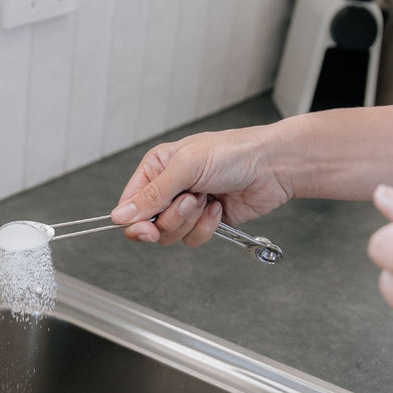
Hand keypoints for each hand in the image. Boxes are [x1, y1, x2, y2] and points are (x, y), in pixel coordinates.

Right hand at [109, 127, 291, 245]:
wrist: (271, 166)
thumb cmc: (232, 153)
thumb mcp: (186, 168)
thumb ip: (152, 195)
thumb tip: (120, 216)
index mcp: (156, 169)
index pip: (129, 205)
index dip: (135, 222)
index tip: (148, 230)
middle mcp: (168, 189)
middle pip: (149, 225)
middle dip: (173, 217)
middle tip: (191, 200)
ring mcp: (187, 208)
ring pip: (171, 235)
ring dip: (192, 221)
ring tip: (208, 199)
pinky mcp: (205, 223)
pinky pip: (193, 239)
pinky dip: (207, 227)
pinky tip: (219, 207)